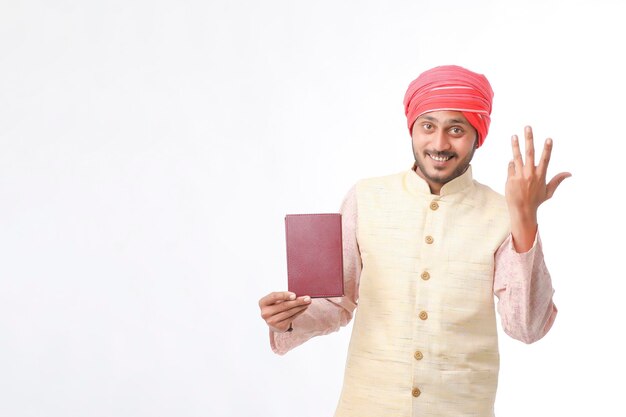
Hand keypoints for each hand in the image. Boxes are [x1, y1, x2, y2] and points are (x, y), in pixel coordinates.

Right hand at [259, 291, 311, 332]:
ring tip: (308, 302)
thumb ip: (283, 297)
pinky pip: (292, 318)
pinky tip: (304, 308)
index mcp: (262, 303)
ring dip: (300, 307)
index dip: (284, 295)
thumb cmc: (275, 306)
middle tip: (308, 298)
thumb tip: (298, 295)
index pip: (273, 296)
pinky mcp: (279, 327)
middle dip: (297, 301)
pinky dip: (299, 312)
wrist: (273, 321)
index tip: (294, 295)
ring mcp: (271, 321)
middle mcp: (265, 313)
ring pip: (289, 312)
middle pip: (284, 305)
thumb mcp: (275, 300)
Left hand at [505, 126, 570, 250]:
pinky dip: (512, 164)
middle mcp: (530, 174)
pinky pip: (511, 167)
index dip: (547, 149)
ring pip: (517, 157)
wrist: (521, 210)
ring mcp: (519, 176)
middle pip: (530, 153)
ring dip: (515, 145)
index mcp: (541, 176)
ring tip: (514, 136)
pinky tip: (513, 163)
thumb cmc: (536, 201)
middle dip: (529, 139)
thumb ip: (557, 180)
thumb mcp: (549, 192)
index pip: (545, 159)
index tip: (548, 138)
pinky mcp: (510, 179)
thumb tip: (569, 173)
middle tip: (527, 128)